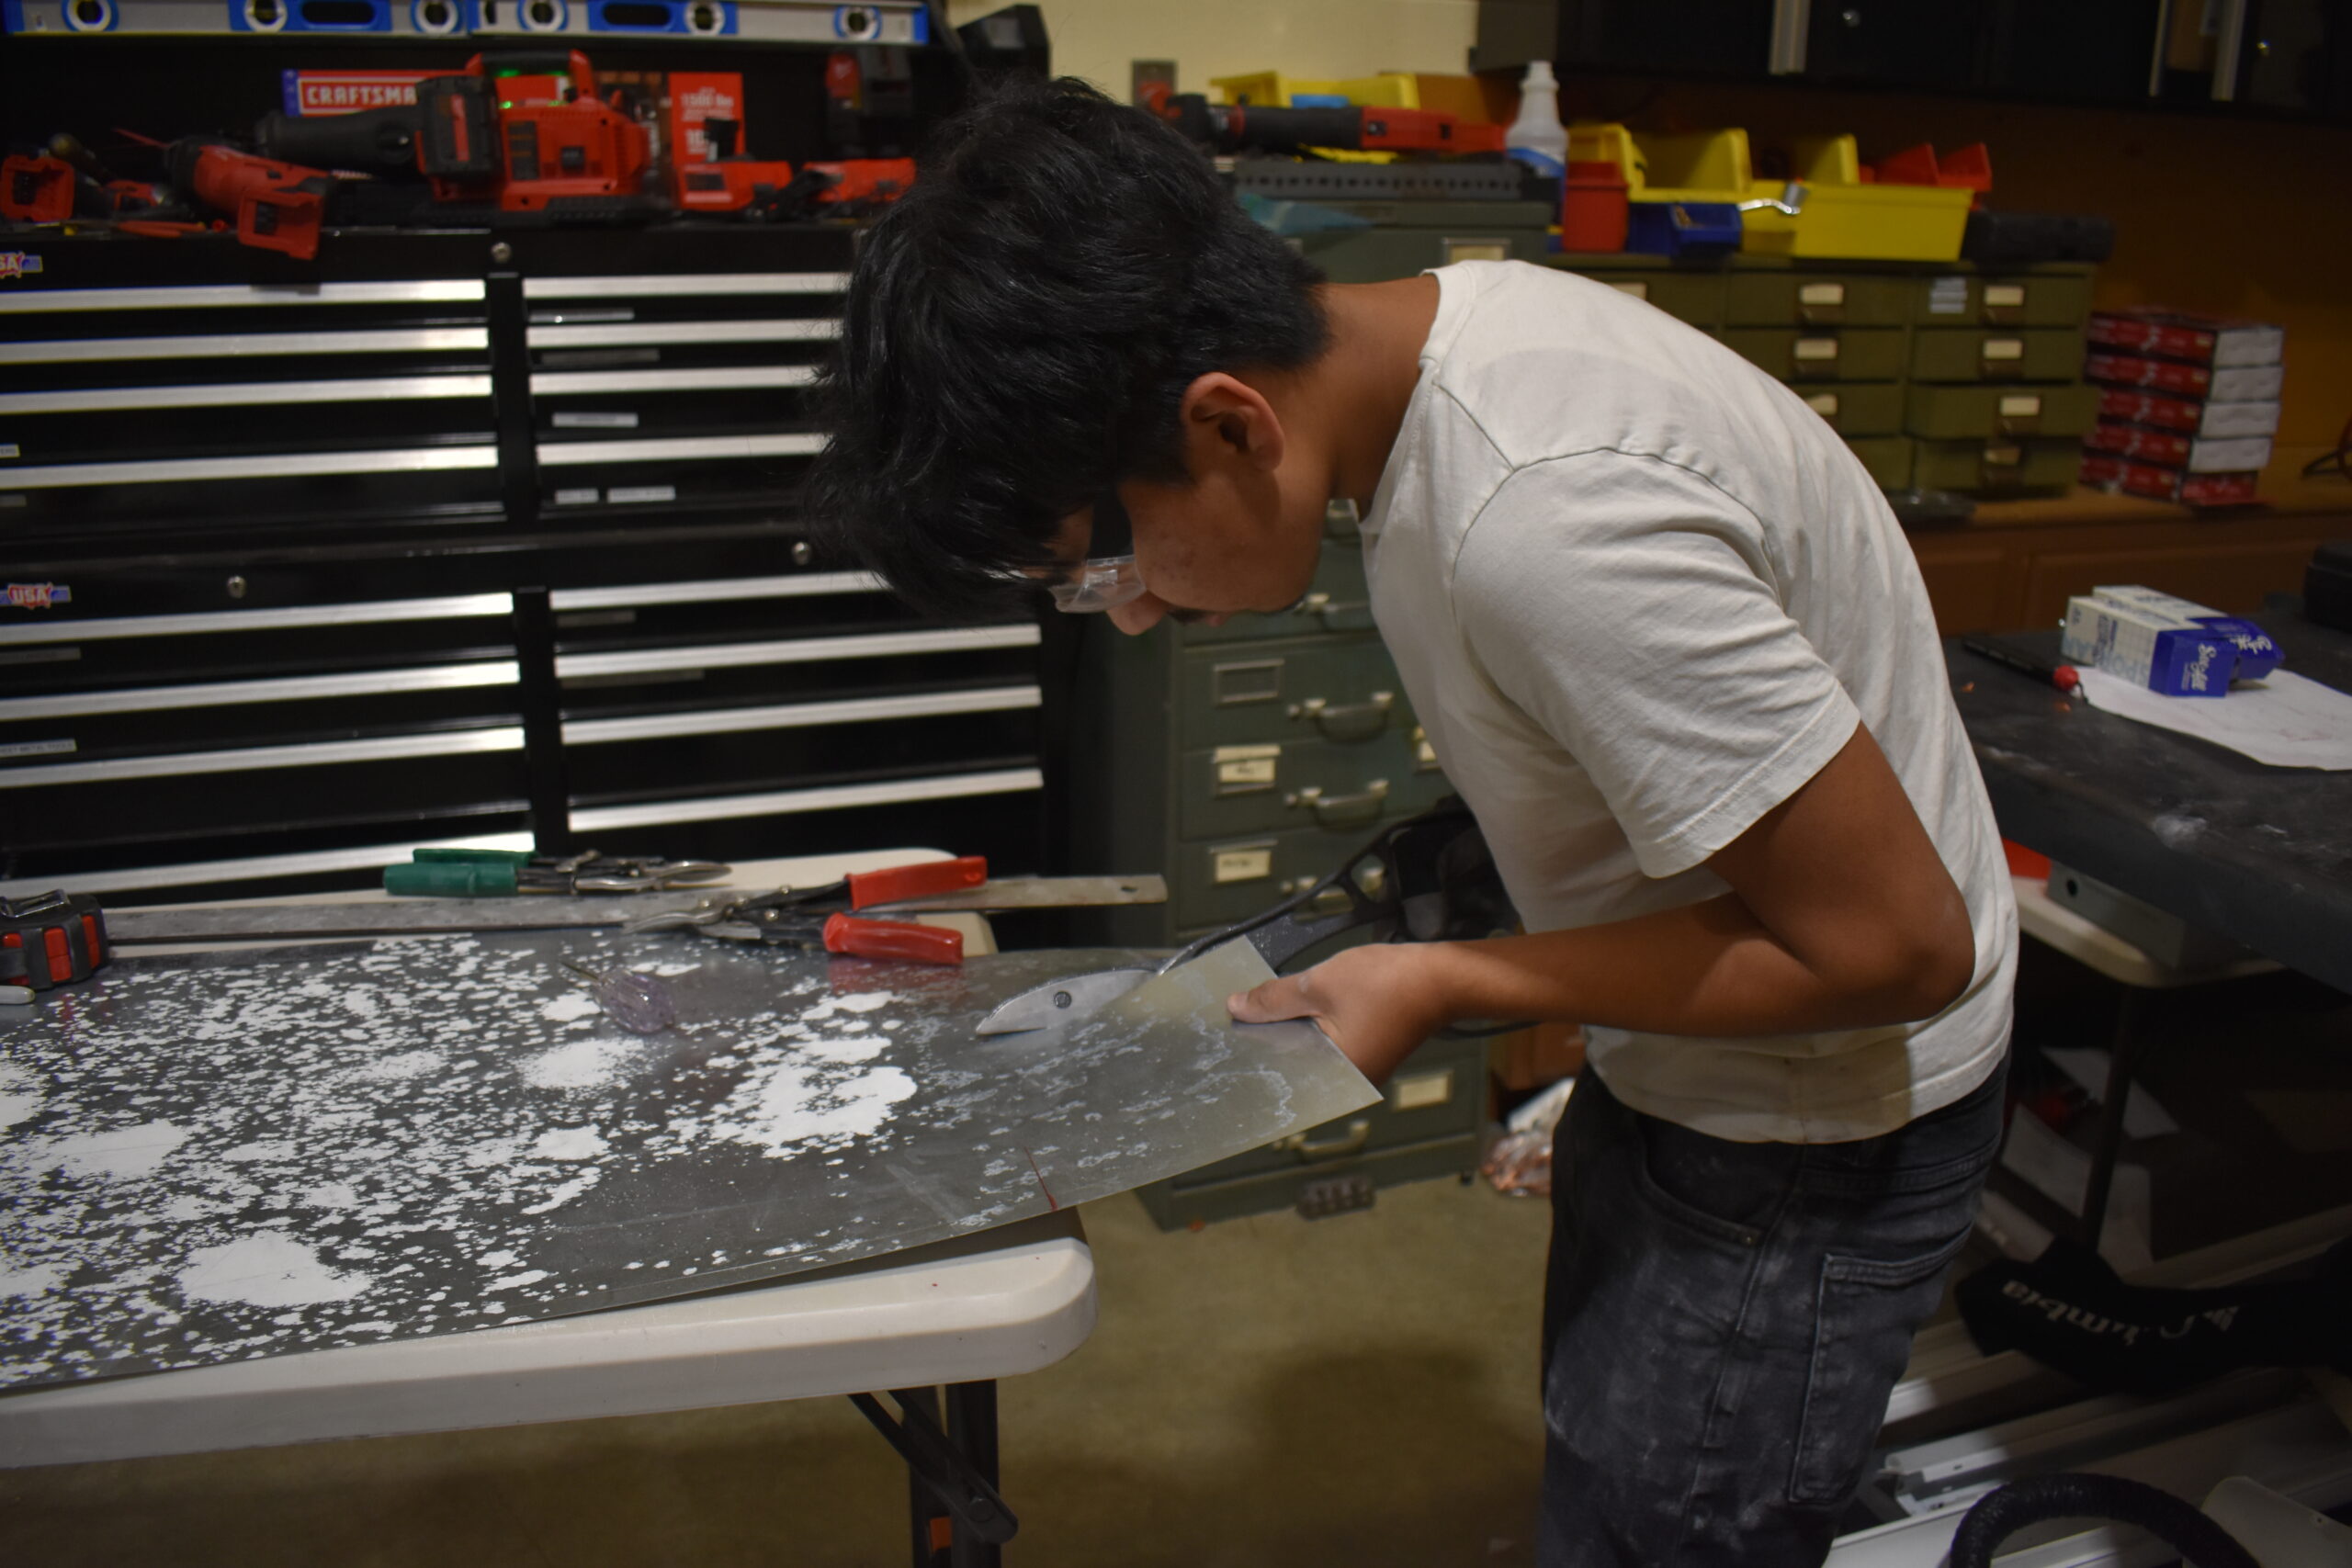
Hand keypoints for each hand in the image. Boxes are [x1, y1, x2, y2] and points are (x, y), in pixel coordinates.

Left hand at [1227, 943, 1454, 1084]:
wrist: (1445, 976)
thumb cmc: (1393, 983)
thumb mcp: (1320, 985)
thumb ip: (1274, 998)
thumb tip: (1238, 1006)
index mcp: (1337, 1075)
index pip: (1279, 1069)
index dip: (1252, 1044)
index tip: (1227, 1028)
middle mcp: (1349, 1081)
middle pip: (1293, 1059)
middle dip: (1271, 1033)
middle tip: (1242, 1010)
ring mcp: (1361, 1068)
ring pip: (1310, 1047)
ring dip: (1292, 1025)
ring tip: (1270, 1003)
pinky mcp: (1368, 1051)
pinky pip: (1329, 1040)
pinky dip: (1314, 1022)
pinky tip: (1302, 1003)